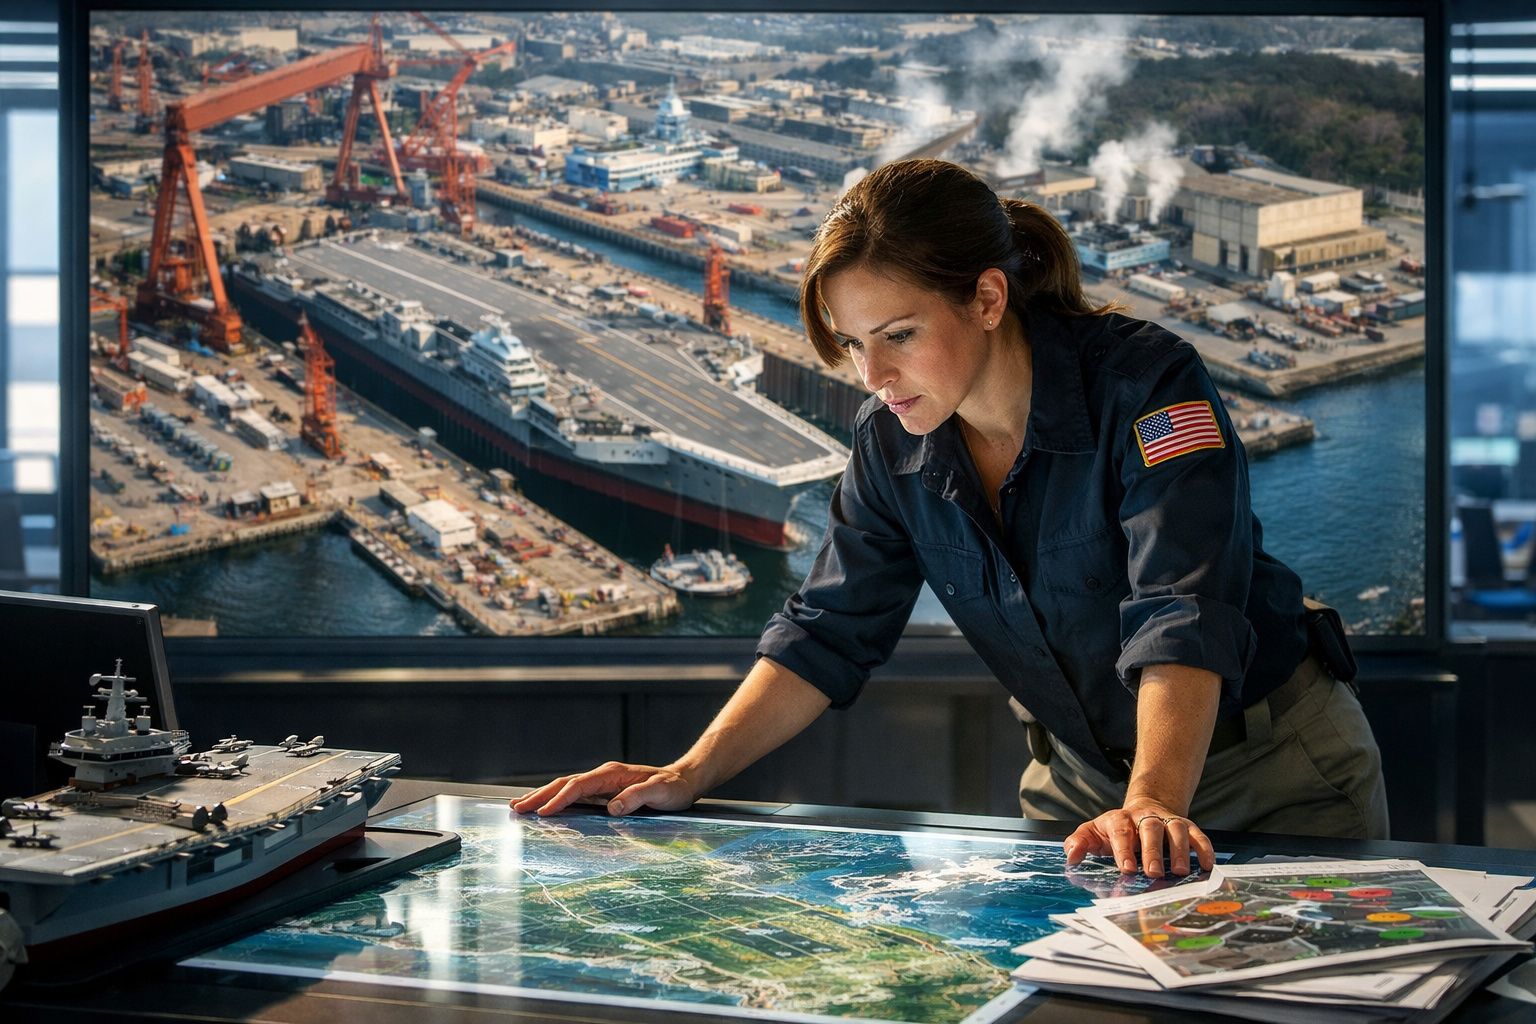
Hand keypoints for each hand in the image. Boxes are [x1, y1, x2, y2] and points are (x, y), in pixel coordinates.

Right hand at [510, 761, 701, 816]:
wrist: (683, 781)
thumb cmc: (673, 787)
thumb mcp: (660, 792)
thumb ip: (637, 797)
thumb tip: (613, 809)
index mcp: (612, 774)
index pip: (579, 785)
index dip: (560, 799)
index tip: (544, 812)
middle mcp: (603, 776)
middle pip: (564, 784)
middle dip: (539, 795)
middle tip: (517, 807)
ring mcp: (601, 784)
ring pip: (565, 789)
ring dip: (542, 797)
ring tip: (520, 805)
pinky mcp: (602, 793)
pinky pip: (573, 796)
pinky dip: (556, 801)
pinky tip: (545, 808)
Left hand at [1062, 802, 1214, 877]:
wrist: (1143, 809)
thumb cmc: (1116, 830)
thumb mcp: (1093, 833)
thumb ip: (1079, 843)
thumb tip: (1071, 856)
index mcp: (1120, 819)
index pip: (1121, 830)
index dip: (1124, 848)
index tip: (1127, 869)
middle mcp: (1145, 817)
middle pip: (1150, 828)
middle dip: (1152, 851)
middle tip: (1153, 873)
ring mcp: (1167, 820)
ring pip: (1176, 829)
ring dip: (1180, 850)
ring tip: (1180, 871)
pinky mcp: (1186, 826)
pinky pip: (1198, 834)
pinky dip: (1204, 848)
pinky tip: (1207, 865)